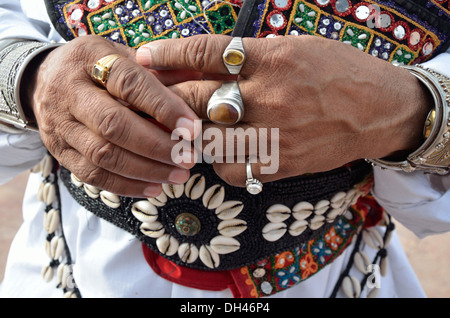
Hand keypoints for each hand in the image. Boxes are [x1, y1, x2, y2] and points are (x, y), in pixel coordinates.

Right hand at [23, 35, 199, 196]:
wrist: (44, 79)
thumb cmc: (96, 67)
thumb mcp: (122, 54)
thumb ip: (157, 69)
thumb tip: (198, 78)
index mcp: (90, 59)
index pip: (129, 83)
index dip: (163, 107)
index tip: (192, 128)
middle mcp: (70, 92)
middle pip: (113, 124)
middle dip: (156, 146)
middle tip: (188, 158)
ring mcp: (61, 124)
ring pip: (102, 155)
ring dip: (145, 170)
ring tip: (178, 175)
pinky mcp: (59, 151)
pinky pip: (91, 175)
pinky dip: (125, 186)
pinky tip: (153, 187)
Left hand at [136, 34, 432, 186]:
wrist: (377, 111)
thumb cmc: (337, 72)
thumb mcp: (295, 49)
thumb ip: (251, 57)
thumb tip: (202, 64)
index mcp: (272, 59)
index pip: (206, 53)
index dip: (168, 54)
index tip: (144, 57)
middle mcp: (269, 97)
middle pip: (197, 98)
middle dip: (165, 98)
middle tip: (148, 99)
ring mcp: (274, 135)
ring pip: (206, 140)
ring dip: (185, 134)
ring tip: (176, 130)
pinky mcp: (280, 165)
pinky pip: (230, 169)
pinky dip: (215, 161)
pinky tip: (217, 152)